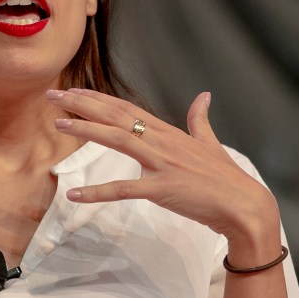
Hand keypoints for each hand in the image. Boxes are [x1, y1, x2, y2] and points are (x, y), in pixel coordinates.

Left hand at [46, 89, 279, 249]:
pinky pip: (124, 189)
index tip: (75, 91)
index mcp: (168, 132)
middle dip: (82, 104)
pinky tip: (74, 195)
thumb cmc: (226, 177)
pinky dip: (98, 193)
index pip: (126, 108)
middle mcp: (161, 141)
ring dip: (86, 130)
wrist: (245, 206)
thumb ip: (201, 120)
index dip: (98, 98)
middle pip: (116, 116)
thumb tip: (204, 96)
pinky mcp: (162, 189)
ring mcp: (161, 163)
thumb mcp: (210, 143)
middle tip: (53, 96)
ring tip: (59, 125)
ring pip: (118, 140)